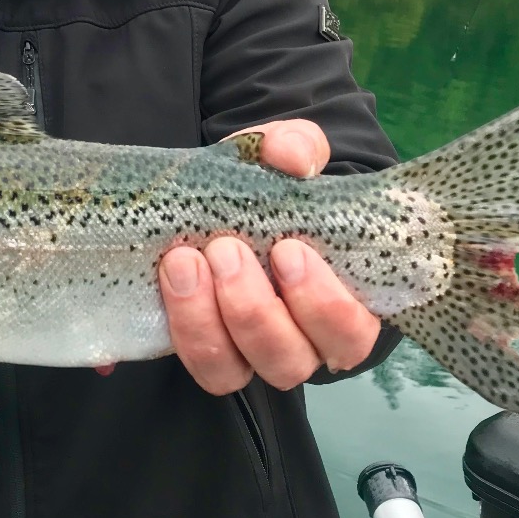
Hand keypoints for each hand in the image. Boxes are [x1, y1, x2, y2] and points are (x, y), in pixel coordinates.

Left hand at [158, 119, 382, 393]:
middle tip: (227, 249)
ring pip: (235, 370)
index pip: (352, 331)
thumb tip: (291, 157)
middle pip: (290, 359)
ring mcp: (250, 354)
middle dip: (254, 309)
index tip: (288, 249)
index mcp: (343, 303)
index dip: (324, 304)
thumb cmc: (275, 183)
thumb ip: (297, 146)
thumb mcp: (287, 154)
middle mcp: (302, 342)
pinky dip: (179, 326)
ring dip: (207, 320)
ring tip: (186, 262)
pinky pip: (197, 363)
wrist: (227, 192)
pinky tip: (166, 281)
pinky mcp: (207, 353)